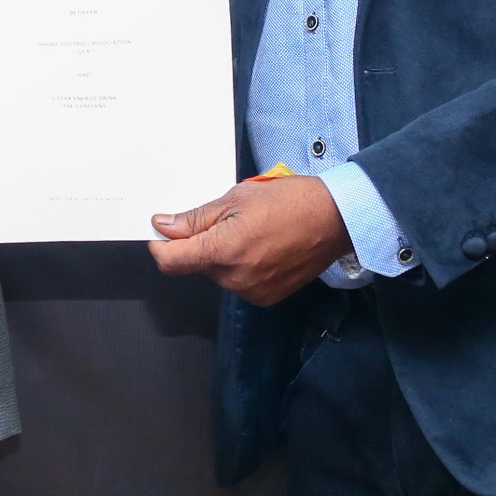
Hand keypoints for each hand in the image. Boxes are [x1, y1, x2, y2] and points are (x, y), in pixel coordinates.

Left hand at [147, 173, 352, 305]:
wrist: (334, 219)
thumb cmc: (290, 201)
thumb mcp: (236, 198)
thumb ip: (195, 219)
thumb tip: (163, 227)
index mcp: (223, 251)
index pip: (170, 261)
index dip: (160, 245)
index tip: (163, 232)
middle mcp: (235, 278)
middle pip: (195, 265)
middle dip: (200, 243)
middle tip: (225, 219)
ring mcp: (252, 291)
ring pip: (217, 273)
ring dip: (221, 254)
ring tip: (249, 231)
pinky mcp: (266, 297)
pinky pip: (238, 282)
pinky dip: (240, 266)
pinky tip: (260, 246)